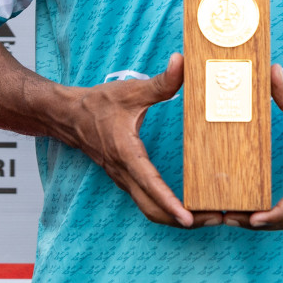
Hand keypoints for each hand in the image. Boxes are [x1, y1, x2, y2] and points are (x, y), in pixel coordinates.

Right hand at [58, 52, 220, 228]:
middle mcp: (125, 173)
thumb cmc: (98, 104)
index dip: (169, 202)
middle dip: (182, 219)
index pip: (150, 184)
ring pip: (150, 210)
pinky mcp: (127, 179)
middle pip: (153, 210)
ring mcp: (124, 180)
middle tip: (214, 219)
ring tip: (207, 217)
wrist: (68, 116)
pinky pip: (147, 203)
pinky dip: (167, 210)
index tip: (187, 218)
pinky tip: (187, 206)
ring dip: (176, 218)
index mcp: (126, 154)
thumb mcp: (131, 91)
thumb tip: (182, 63)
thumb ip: (161, 82)